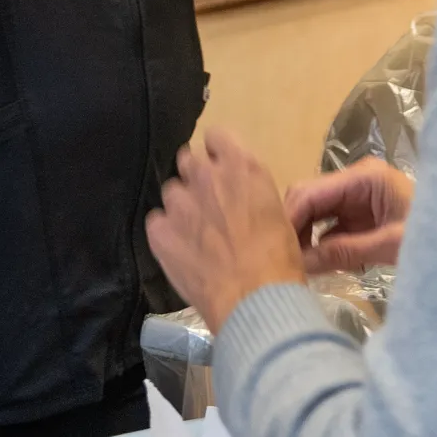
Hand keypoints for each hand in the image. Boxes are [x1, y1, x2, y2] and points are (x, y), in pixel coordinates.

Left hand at [146, 128, 306, 332]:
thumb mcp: (276, 214)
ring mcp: (179, 203)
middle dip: (196, 177)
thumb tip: (239, 202)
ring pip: (171, 191)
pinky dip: (166, 234)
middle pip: (187, 159)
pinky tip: (180, 253)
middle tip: (208, 204)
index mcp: (241, 167)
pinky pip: (156, 222)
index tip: (223, 171)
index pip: (217, 136)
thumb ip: (250, 195)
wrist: (256, 300)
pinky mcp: (159, 231)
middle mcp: (207, 176)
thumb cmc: (279, 260)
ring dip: (181, 206)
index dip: (219, 153)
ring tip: (193, 234)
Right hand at [285, 158, 415, 273]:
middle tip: (281, 260)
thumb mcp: (390, 246)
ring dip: (303, 236)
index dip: (290, 218)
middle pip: (308, 197)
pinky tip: (311, 265)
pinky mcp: (360, 215)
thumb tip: (300, 264)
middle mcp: (356, 180)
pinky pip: (329, 226)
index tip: (276, 248)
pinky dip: (318, 243)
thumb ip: (345, 252)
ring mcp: (357, 197)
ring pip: (315, 212)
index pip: (312, 191)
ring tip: (293, 266)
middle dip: (293, 227)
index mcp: (365, 177)